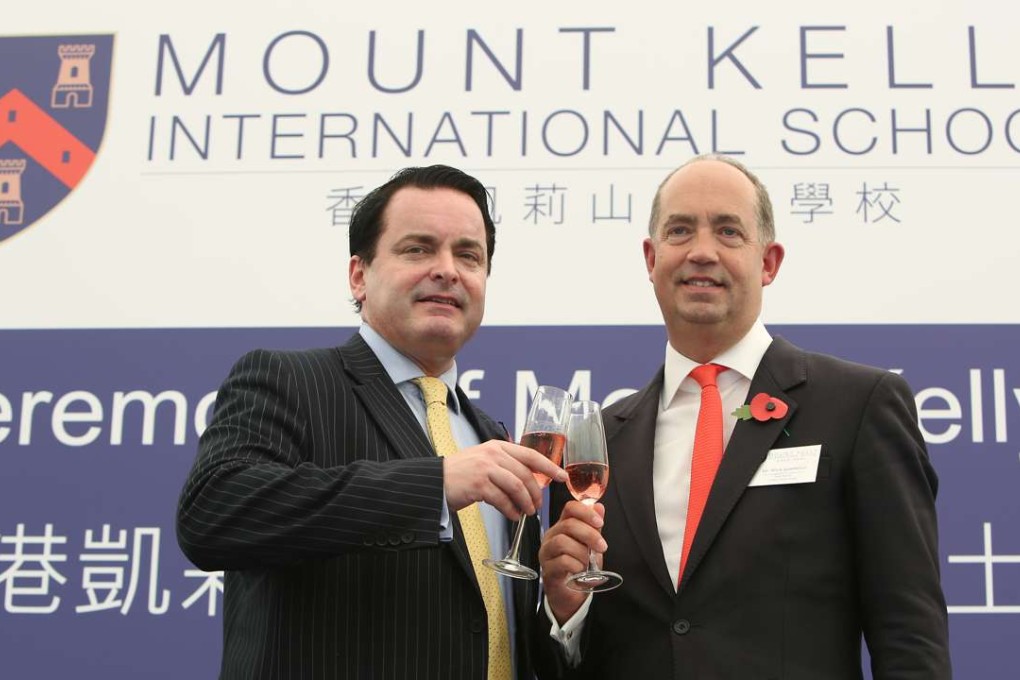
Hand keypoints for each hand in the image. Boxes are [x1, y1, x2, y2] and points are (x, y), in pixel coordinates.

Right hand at [443, 439, 567, 519]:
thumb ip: (505, 465)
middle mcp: (493, 454)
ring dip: (525, 503)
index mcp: (497, 446)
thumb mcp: (485, 460)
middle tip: (537, 506)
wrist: (435, 481)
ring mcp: (485, 468)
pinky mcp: (478, 485)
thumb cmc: (461, 474)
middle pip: (526, 474)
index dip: (549, 466)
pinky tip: (512, 516)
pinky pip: (503, 500)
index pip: (530, 454)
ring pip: (517, 487)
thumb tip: (531, 480)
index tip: (561, 476)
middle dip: (536, 493)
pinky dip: (511, 510)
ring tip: (526, 513)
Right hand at [539, 501, 606, 622]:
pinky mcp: (547, 570)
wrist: (573, 595)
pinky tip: (580, 572)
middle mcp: (551, 537)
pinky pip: (562, 561)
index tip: (600, 522)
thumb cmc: (580, 569)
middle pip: (567, 525)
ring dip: (581, 553)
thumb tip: (599, 506)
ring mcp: (547, 553)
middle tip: (602, 547)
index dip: (585, 512)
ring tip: (587, 563)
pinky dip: (576, 565)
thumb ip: (594, 528)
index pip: (570, 508)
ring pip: (562, 542)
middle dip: (589, 535)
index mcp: (562, 527)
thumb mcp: (591, 547)